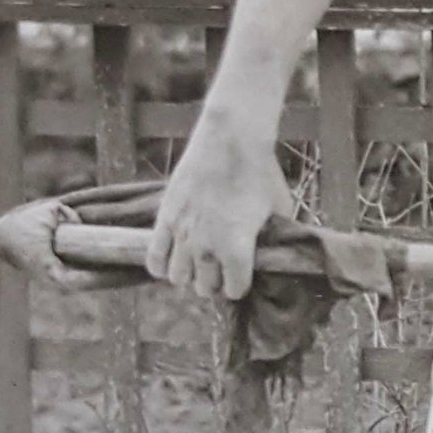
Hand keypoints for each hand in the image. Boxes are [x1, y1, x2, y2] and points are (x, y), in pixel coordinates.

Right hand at [148, 112, 294, 301]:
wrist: (231, 142)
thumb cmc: (260, 174)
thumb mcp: (278, 211)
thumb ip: (274, 238)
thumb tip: (273, 251)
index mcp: (238, 250)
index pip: (234, 291)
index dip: (240, 284)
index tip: (242, 274)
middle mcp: (208, 248)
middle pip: (205, 288)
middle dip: (215, 282)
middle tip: (220, 268)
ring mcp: (182, 235)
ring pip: (178, 278)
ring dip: (190, 274)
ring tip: (197, 262)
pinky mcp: (164, 219)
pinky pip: (154, 259)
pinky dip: (161, 266)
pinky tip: (171, 260)